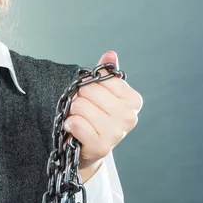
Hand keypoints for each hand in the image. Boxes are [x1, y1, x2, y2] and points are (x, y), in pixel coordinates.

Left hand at [64, 51, 142, 175]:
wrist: (89, 148)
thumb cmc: (95, 117)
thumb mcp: (102, 94)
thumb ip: (107, 74)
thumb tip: (110, 54)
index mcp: (133, 100)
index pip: (102, 78)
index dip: (89, 85)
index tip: (91, 96)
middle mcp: (129, 117)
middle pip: (89, 91)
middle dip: (79, 98)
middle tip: (82, 110)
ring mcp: (117, 133)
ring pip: (80, 107)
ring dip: (73, 113)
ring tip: (79, 120)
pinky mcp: (101, 146)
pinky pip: (76, 124)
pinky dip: (69, 125)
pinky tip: (74, 130)